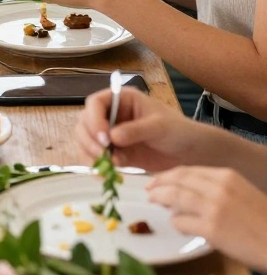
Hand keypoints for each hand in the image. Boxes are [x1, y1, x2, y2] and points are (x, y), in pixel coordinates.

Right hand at [76, 88, 201, 171]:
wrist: (189, 153)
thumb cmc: (177, 130)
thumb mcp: (159, 127)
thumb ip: (136, 130)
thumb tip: (113, 137)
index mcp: (121, 100)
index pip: (95, 103)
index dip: (94, 119)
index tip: (105, 138)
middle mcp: (112, 115)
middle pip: (85, 122)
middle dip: (90, 139)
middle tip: (104, 154)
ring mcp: (111, 135)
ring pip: (87, 141)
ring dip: (90, 153)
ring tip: (107, 165)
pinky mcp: (115, 153)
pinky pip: (97, 158)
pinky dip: (98, 166)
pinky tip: (106, 175)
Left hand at [147, 167, 266, 271]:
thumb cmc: (263, 222)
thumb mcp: (242, 194)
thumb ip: (218, 190)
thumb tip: (193, 195)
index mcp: (226, 176)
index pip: (189, 170)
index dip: (170, 174)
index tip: (158, 179)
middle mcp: (218, 187)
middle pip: (179, 179)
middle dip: (160, 182)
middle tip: (148, 189)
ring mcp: (214, 207)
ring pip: (177, 197)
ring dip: (161, 198)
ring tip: (153, 201)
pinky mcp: (211, 228)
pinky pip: (183, 221)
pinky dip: (176, 222)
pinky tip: (175, 224)